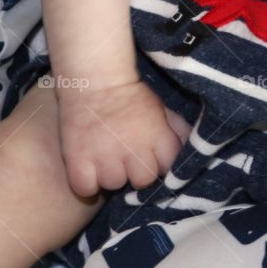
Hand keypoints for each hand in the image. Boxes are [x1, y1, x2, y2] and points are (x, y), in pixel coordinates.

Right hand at [55, 78, 189, 198]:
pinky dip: (86, 182)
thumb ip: (176, 130)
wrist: (93, 79)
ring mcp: (105, 157)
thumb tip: (188, 149)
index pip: (167, 167)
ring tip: (103, 157)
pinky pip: (86, 188)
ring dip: (109, 175)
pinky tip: (87, 168)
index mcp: (156, 136)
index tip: (149, 156)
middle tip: (124, 158)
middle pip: (142, 181)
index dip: (158, 163)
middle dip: (135, 172)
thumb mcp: (159, 108)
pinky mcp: (78, 161)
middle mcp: (133, 149)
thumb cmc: (129, 94)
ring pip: (113, 184)